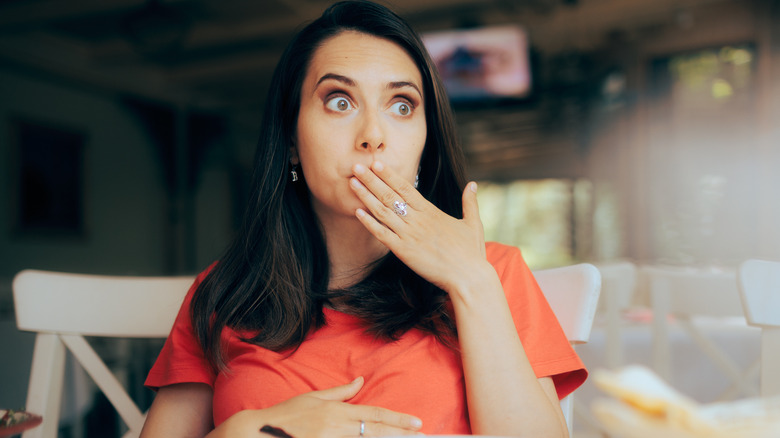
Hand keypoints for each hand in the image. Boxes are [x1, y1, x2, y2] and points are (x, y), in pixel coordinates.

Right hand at [208, 377, 422, 437]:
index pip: (374, 415)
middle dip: (400, 433)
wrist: (258, 433)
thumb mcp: (313, 398)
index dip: (397, 419)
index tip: (416, 423)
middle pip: (375, 431)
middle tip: (421, 434)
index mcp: (336, 411)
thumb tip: (361, 381)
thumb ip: (340, 392)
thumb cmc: (285, 415)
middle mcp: (336, 427)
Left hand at [349, 161, 490, 295]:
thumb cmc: (472, 253)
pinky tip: (357, 212)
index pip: (406, 188)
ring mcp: (409, 235)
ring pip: (382, 211)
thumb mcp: (473, 223)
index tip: (376, 163)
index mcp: (431, 211)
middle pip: (390, 195)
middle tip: (356, 167)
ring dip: (366, 196)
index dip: (389, 175)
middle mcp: (417, 220)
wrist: (469, 277)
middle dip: (371, 180)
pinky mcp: (404, 251)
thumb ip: (470, 202)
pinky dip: (369, 222)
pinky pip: (382, 234)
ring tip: (352, 183)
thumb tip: (472, 184)